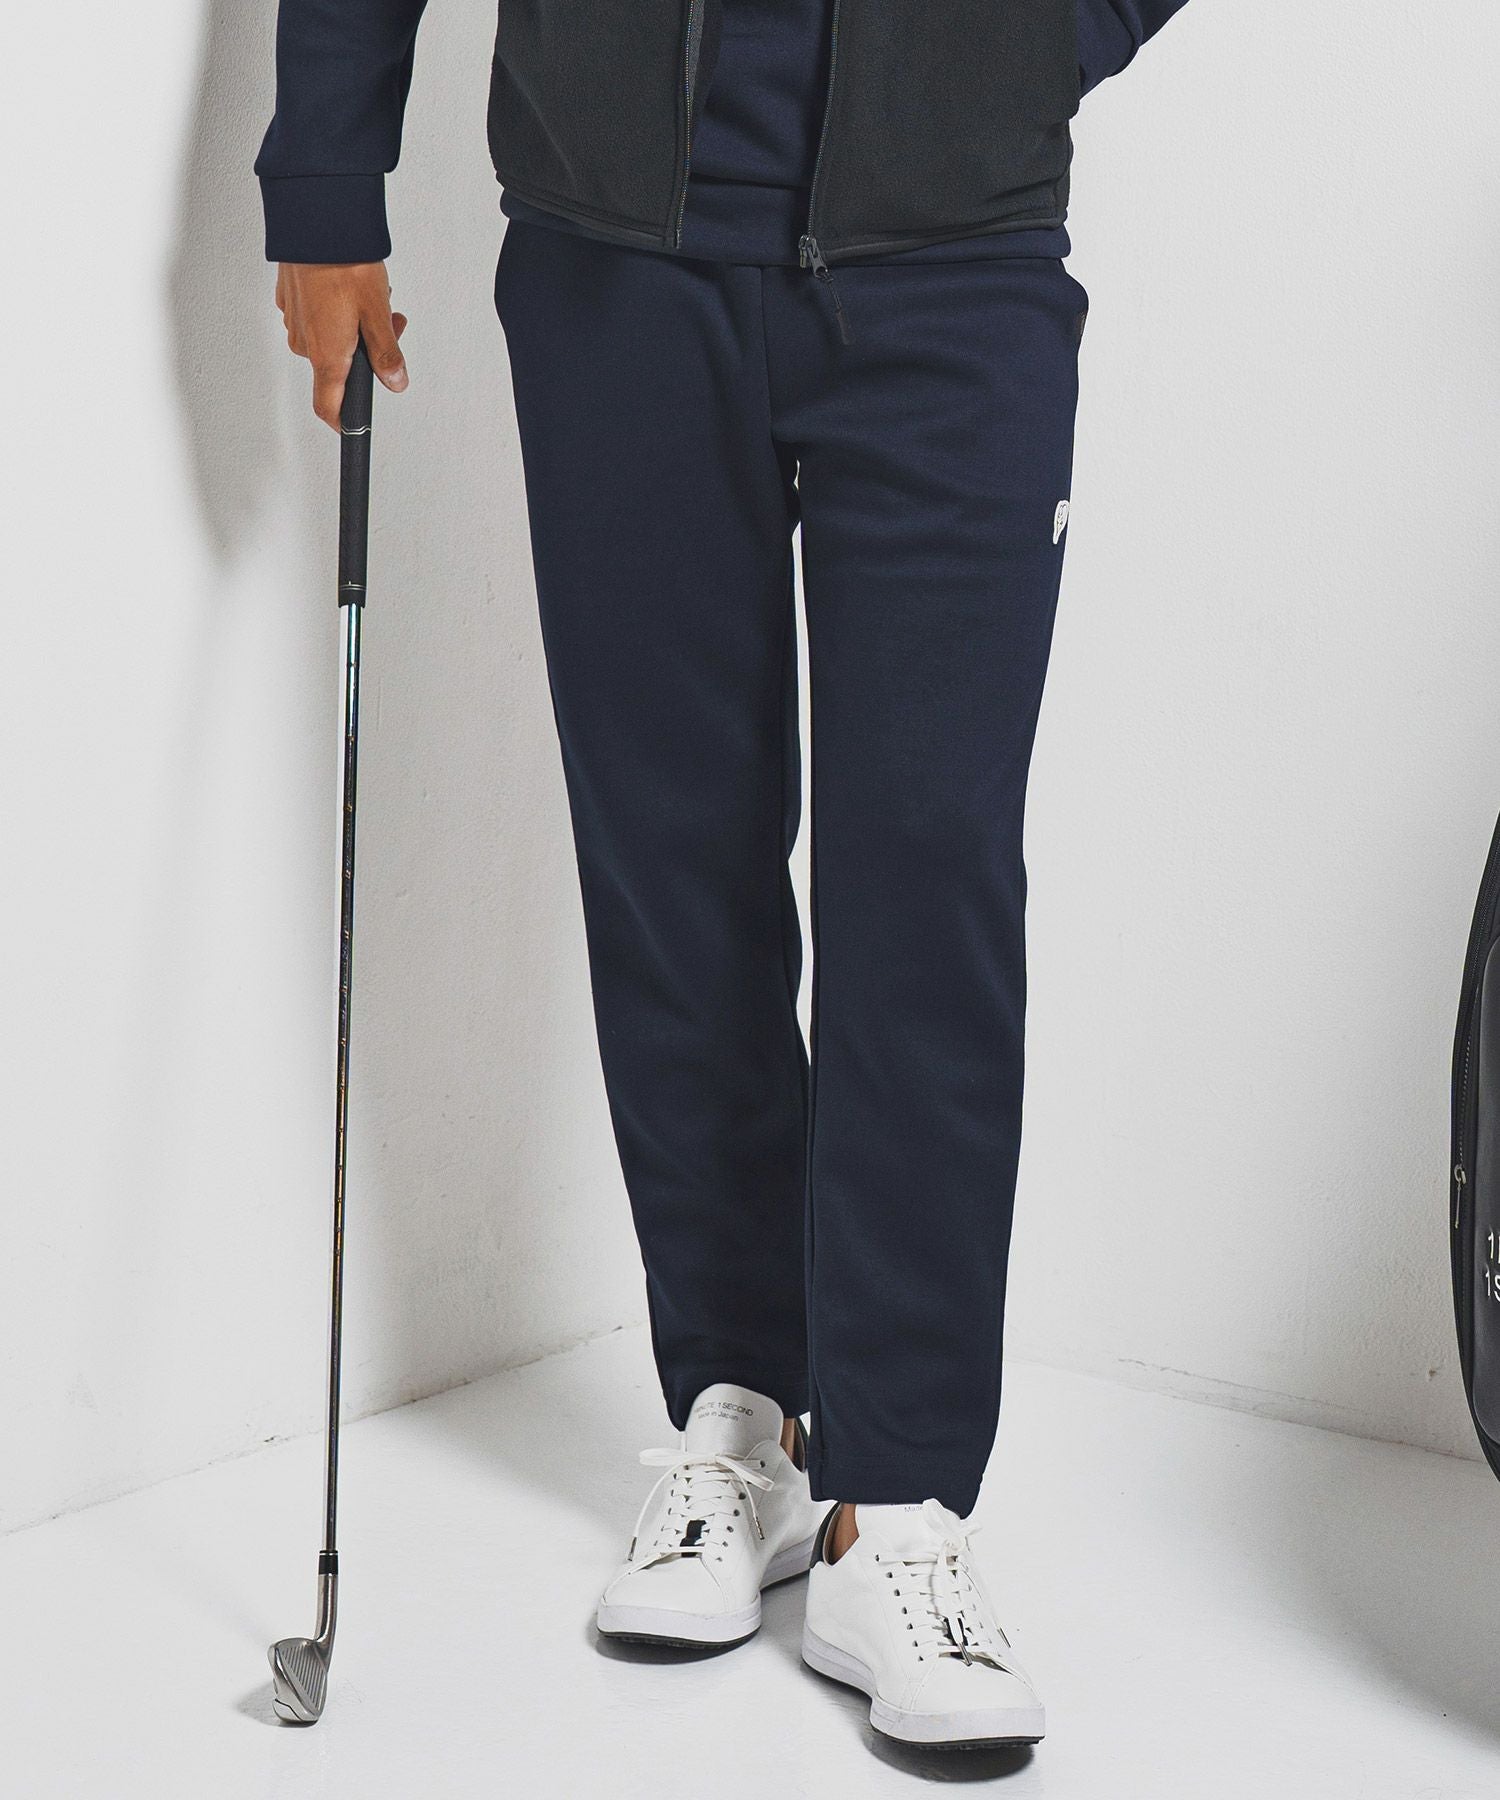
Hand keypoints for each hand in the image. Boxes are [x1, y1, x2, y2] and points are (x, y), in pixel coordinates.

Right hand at [275, 262, 408, 429]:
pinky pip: (316, 317)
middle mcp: (305, 343)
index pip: (328, 407)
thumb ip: (387, 356)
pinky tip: (348, 288)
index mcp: (327, 356)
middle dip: (366, 355)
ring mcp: (294, 320)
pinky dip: (336, 311)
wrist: (315, 219)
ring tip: (374, 300)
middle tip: (390, 327)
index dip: (343, 422)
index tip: (354, 425)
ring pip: (329, 340)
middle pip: (337, 368)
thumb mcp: (378, 314)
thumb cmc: (343, 262)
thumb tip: (395, 382)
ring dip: (354, 330)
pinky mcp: (290, 299)